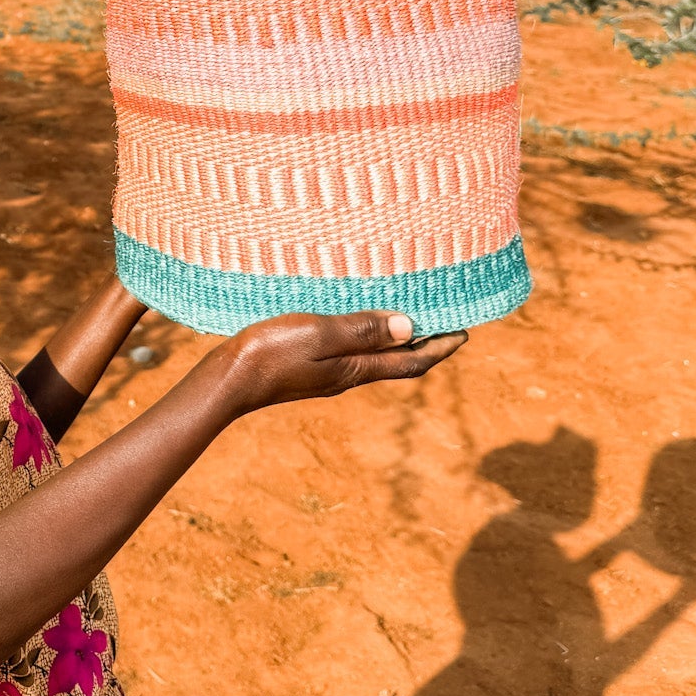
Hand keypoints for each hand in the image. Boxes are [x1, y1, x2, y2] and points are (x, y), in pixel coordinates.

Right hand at [212, 310, 465, 415]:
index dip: (440, 348)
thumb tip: (410, 327)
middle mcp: (347, 375)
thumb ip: (361, 330)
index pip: (410, 362)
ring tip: (405, 315)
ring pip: (375, 357)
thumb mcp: (319, 335)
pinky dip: (367, 337)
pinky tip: (356, 322)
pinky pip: (351, 352)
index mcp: (355, 369)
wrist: (230, 380)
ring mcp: (327, 374)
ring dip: (396, 340)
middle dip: (424, 343)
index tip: (465, 331)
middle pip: (397, 362)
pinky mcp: (309, 368)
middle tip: (443, 320)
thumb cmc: (272, 353)